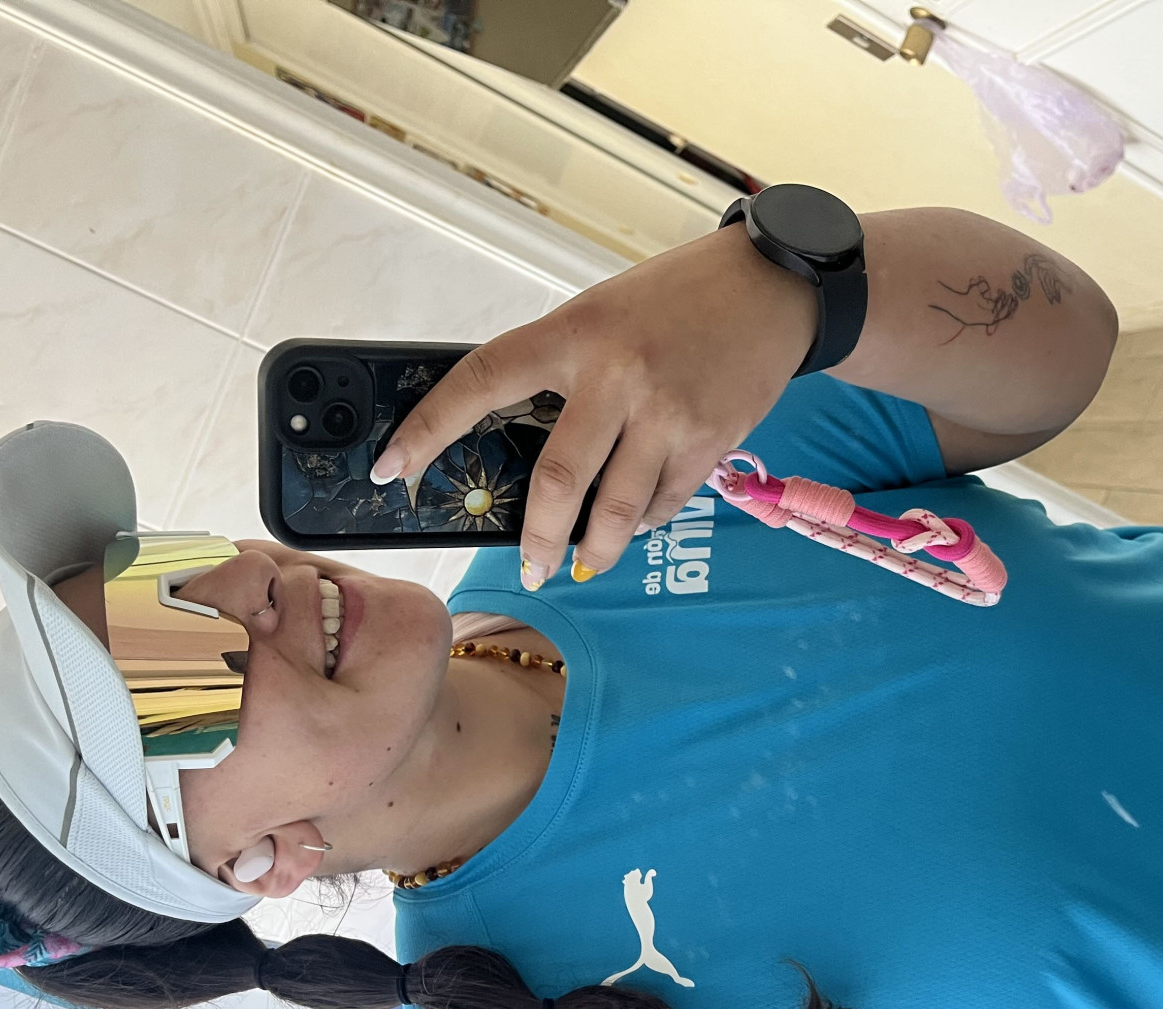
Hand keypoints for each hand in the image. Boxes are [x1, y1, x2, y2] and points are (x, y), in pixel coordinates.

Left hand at [369, 227, 814, 587]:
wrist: (770, 286)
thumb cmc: (677, 298)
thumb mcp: (602, 313)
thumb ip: (563, 368)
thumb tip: (520, 439)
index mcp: (572, 333)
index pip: (481, 382)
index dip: (428, 429)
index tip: (391, 467)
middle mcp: (615, 374)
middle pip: (558, 482)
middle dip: (538, 539)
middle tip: (531, 568)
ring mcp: (665, 413)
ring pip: (616, 510)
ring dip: (596, 550)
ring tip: (584, 564)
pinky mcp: (709, 440)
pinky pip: (663, 503)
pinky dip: (644, 522)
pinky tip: (637, 522)